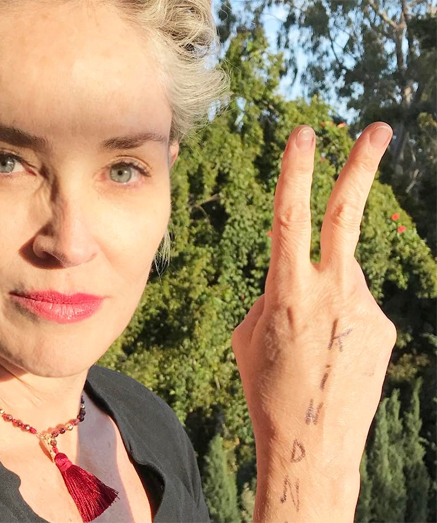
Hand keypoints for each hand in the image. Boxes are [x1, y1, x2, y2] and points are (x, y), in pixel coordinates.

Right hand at [231, 123, 396, 482]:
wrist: (310, 445)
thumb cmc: (266, 387)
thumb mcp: (249, 334)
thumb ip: (275, 293)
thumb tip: (299, 276)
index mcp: (288, 291)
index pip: (290, 217)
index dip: (296, 173)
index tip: (304, 135)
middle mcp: (333, 292)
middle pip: (348, 216)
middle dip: (362, 167)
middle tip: (380, 129)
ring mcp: (366, 309)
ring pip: (344, 274)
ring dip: (325, 291)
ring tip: (313, 341)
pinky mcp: (385, 328)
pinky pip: (357, 305)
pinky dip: (341, 318)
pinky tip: (332, 353)